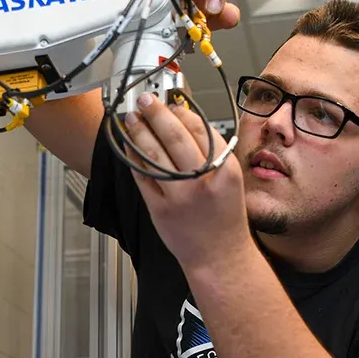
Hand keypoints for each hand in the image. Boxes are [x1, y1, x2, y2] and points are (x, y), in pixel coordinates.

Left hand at [123, 93, 252, 271]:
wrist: (220, 256)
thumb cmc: (225, 218)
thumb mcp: (230, 180)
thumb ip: (211, 152)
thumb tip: (184, 121)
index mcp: (223, 170)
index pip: (200, 129)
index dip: (180, 111)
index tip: (170, 103)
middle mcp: (201, 181)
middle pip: (173, 136)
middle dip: (155, 113)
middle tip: (144, 101)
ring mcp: (178, 196)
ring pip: (153, 155)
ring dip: (138, 133)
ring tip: (131, 120)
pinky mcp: (159, 210)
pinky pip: (142, 178)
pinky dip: (133, 159)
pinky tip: (129, 147)